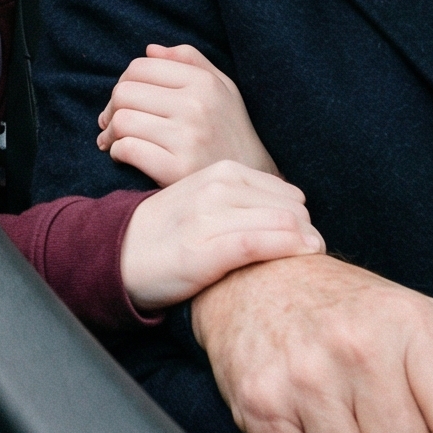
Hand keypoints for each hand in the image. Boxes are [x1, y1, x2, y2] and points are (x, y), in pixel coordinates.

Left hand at [99, 44, 277, 184]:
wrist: (256, 182)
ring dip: (110, 133)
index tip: (123, 101)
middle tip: (112, 124)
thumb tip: (150, 49)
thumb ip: (191, 61)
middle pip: (124, 93)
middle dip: (111, 109)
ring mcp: (188, 138)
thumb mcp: (223, 89)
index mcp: (204, 83)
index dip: (123, 82)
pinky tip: (124, 157)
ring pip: (122, 121)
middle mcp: (197, 106)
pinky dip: (118, 152)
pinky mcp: (178, 169)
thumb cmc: (230, 132)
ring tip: (115, 141)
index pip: (140, 67)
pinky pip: (127, 149)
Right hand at [119, 161, 322, 310]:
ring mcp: (208, 217)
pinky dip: (286, 249)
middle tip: (311, 253)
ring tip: (308, 260)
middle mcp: (216, 188)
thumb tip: (299, 213)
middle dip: (309, 231)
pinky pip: (258, 243)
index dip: (304, 219)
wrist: (121, 254)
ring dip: (305, 243)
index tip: (305, 241)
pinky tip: (300, 256)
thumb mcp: (208, 200)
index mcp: (221, 172)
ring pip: (281, 223)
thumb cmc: (173, 233)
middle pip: (292, 208)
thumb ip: (247, 199)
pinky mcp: (202, 250)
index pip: (288, 193)